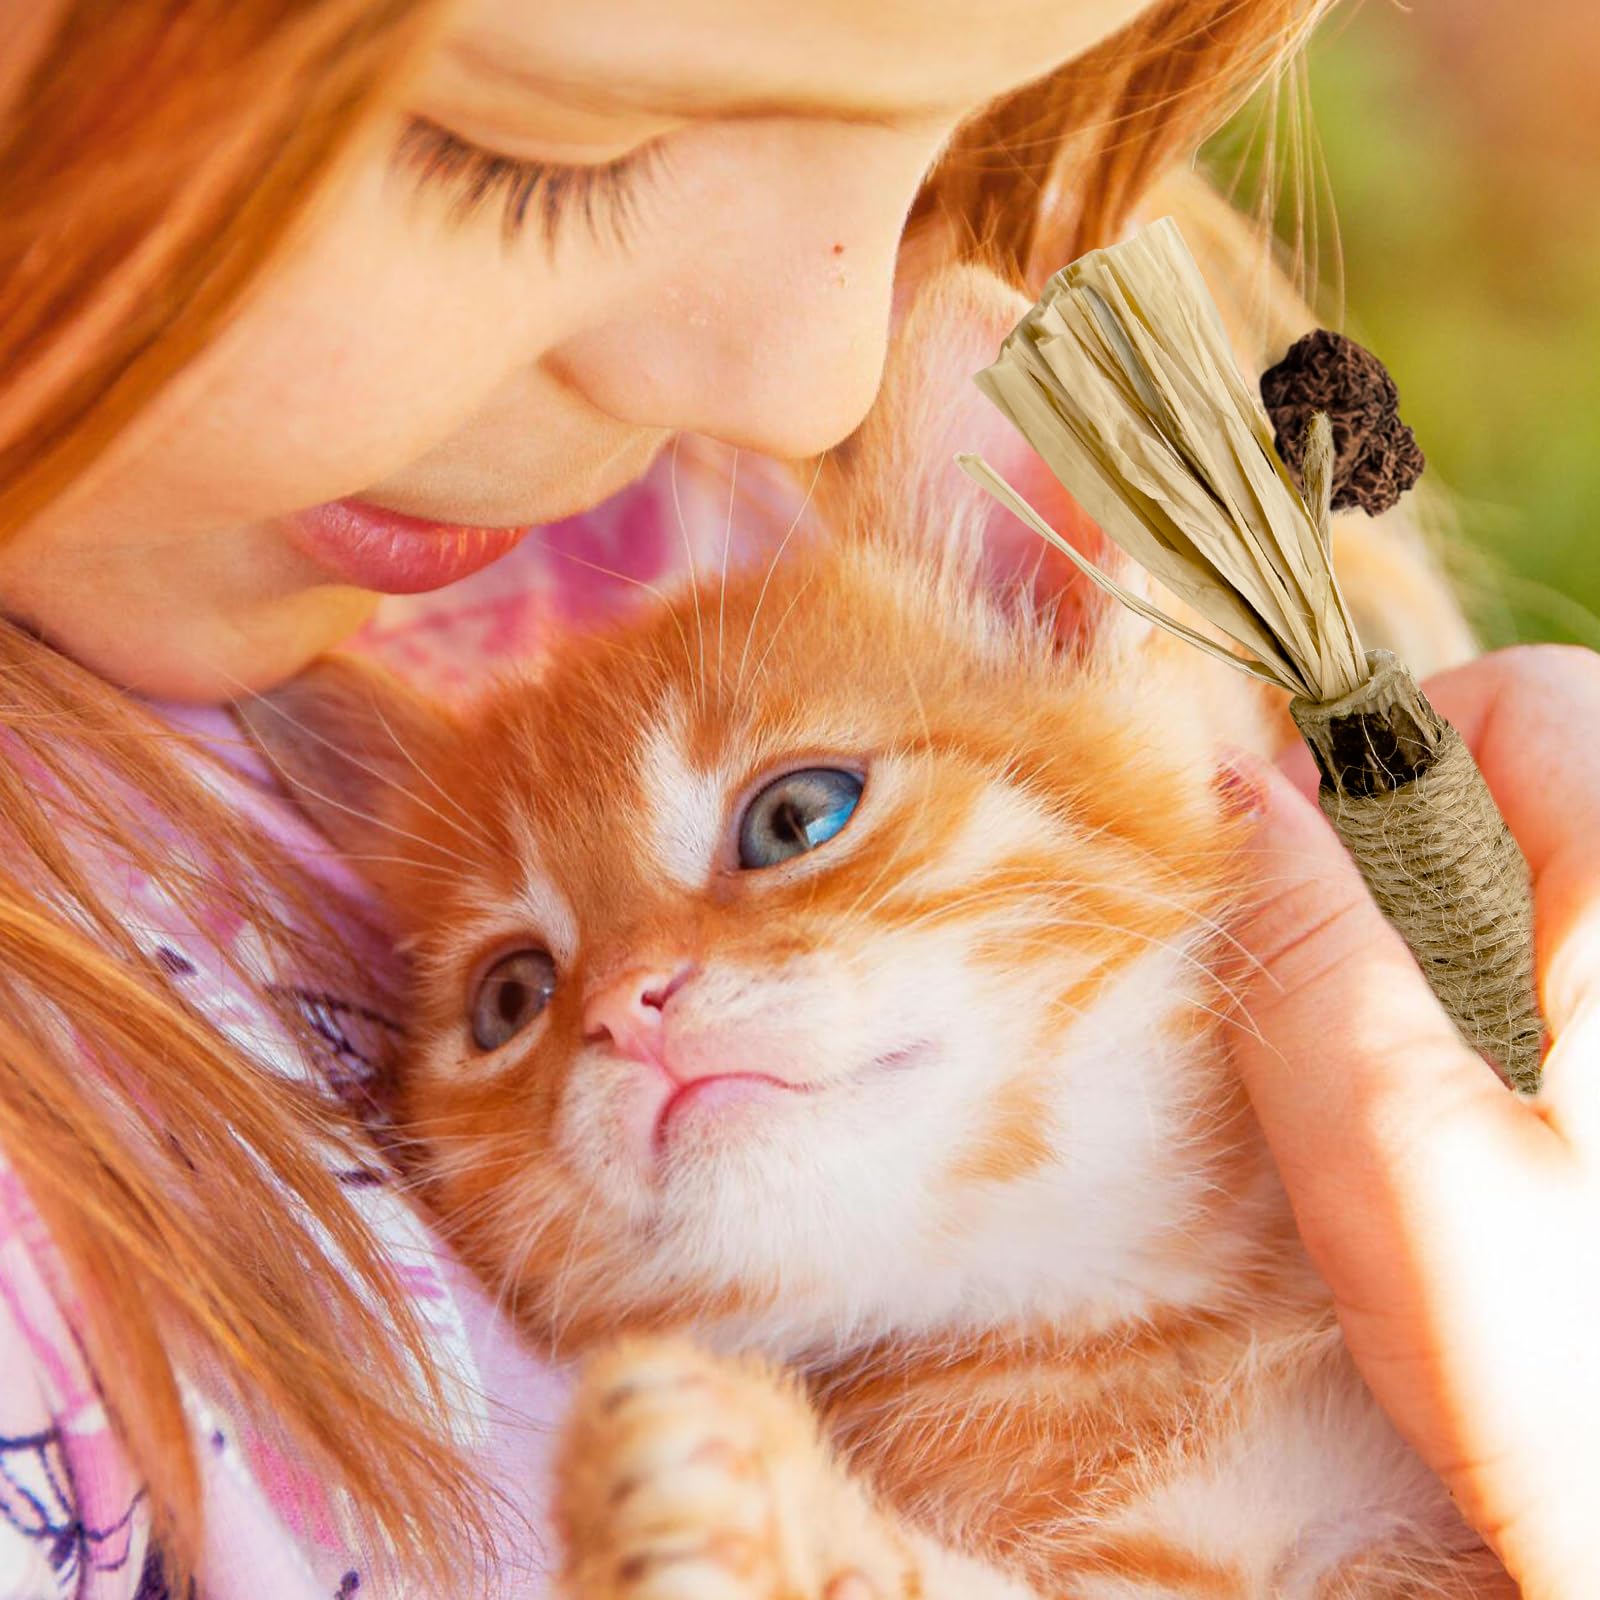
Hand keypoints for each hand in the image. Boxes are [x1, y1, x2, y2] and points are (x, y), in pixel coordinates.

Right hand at [1229, 645, 1599, 1598]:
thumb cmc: (1579, 1378)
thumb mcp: (1396, 1150)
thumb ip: (1309, 940)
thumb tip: (1242, 783)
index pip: (1513, 698)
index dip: (1373, 760)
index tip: (1296, 877)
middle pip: (1560, 767)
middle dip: (1431, 846)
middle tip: (1366, 990)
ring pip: (1573, 865)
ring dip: (1483, 920)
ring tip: (1438, 1059)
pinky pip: (1587, 954)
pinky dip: (1535, 983)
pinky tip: (1520, 1103)